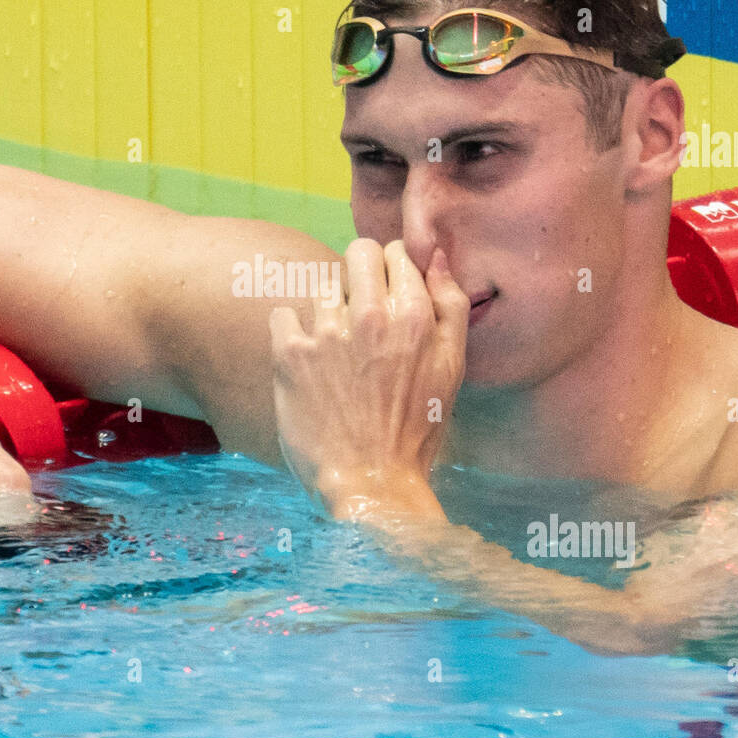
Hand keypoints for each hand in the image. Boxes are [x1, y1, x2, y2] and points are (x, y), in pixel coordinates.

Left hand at [268, 240, 468, 520]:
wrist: (370, 485)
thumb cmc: (417, 429)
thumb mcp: (453, 368)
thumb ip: (451, 305)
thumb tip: (435, 256)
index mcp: (415, 317)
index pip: (398, 253)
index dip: (394, 269)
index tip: (390, 292)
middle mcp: (371, 317)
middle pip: (359, 253)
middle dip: (362, 273)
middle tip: (362, 311)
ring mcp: (327, 333)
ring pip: (323, 286)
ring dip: (330, 311)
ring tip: (337, 352)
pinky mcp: (290, 354)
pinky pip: (284, 314)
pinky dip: (292, 331)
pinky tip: (307, 360)